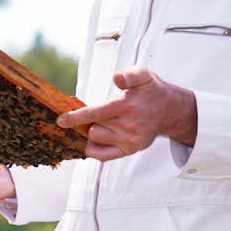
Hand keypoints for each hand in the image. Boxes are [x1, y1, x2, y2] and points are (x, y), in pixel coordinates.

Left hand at [56, 68, 197, 161]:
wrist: (170, 110)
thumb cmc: (151, 91)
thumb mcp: (144, 75)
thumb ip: (130, 75)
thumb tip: (117, 78)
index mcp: (127, 106)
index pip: (95, 113)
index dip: (75, 117)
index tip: (61, 120)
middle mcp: (128, 125)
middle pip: (92, 126)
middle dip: (87, 120)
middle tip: (96, 113)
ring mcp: (129, 140)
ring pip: (95, 139)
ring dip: (93, 131)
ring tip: (104, 122)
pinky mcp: (130, 150)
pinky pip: (103, 155)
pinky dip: (94, 148)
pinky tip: (95, 139)